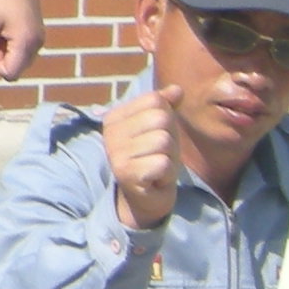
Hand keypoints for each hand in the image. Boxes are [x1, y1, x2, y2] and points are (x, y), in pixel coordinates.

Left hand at [0, 0, 42, 84]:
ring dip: (2, 47)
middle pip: (14, 67)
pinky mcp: (35, 29)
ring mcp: (38, 37)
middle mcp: (37, 44)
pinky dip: (8, 39)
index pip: (9, 73)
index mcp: (27, 44)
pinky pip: (20, 46)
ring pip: (16, 56)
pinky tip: (3, 21)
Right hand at [103, 87, 181, 230]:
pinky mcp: (126, 173)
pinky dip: (167, 173)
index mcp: (115, 116)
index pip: (155, 100)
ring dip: (170, 158)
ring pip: (164, 141)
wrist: (145, 198)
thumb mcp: (160, 128)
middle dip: (171, 139)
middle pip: (161, 119)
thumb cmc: (152, 158)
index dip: (167, 119)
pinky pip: (163, 163)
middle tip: (159, 155)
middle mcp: (110, 132)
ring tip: (158, 167)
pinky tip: (156, 180)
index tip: (155, 137)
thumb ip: (166, 106)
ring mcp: (116, 153)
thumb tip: (177, 89)